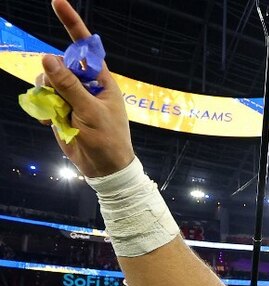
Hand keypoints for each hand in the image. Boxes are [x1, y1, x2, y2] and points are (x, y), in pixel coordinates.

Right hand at [37, 0, 133, 176]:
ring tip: (59, 114)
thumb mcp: (90, 111)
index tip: (57, 2)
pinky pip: (42, 98)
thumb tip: (48, 58)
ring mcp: (71, 97)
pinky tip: (49, 121)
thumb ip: (69, 86)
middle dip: (52, 75)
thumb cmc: (108, 139)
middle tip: (62, 98)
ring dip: (46, 94)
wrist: (104, 169)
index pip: (85, 47)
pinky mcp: (60, 110)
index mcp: (101, 80)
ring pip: (46, 80)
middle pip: (58, 63)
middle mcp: (85, 85)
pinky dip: (42, 107)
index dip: (72, 24)